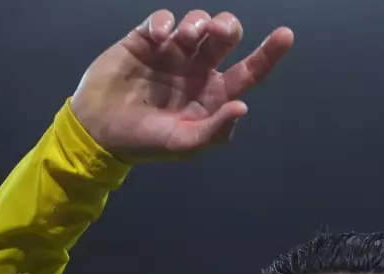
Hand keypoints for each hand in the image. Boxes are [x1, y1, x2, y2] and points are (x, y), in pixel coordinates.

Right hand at [70, 9, 293, 162]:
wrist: (98, 131)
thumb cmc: (144, 142)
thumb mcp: (183, 144)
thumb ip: (214, 130)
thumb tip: (243, 107)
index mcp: (213, 94)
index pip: (248, 72)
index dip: (268, 54)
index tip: (285, 35)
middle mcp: (197, 69)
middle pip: (226, 37)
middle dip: (227, 27)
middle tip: (217, 32)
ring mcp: (172, 53)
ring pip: (197, 22)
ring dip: (196, 23)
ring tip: (182, 39)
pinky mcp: (145, 40)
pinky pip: (163, 19)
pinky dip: (166, 22)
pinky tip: (159, 37)